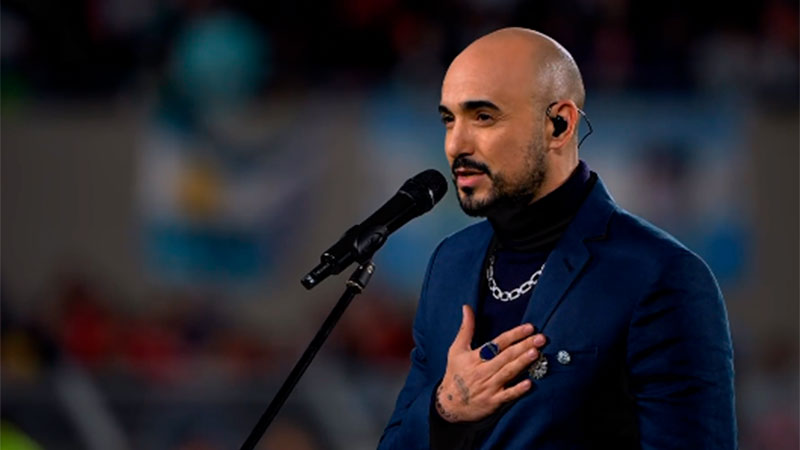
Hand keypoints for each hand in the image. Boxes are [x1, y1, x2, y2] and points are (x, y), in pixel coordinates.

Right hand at [435, 304, 546, 422]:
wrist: (450, 404)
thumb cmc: (455, 373)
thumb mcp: (456, 350)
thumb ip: (466, 328)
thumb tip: (467, 307)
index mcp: (475, 357)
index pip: (497, 343)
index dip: (514, 335)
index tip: (529, 328)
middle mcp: (483, 371)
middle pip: (506, 356)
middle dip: (524, 346)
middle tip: (540, 338)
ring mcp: (489, 386)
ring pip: (508, 372)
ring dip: (522, 362)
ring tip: (536, 353)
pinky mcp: (493, 401)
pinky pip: (507, 395)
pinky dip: (517, 389)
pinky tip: (529, 383)